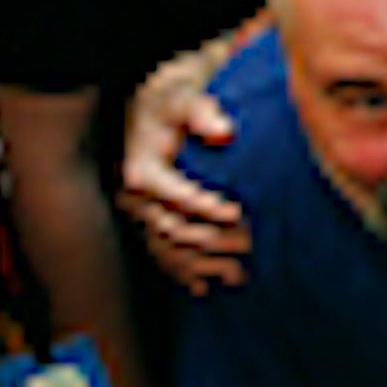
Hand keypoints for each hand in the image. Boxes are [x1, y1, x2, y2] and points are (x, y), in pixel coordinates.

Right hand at [119, 27, 260, 293]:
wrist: (152, 108)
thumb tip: (224, 130)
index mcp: (143, 170)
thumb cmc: (172, 102)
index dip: (205, 206)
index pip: (175, 195)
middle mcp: (137, 198)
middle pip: (173, 228)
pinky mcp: (150, 222)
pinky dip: (182, 272)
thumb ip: (203, 112)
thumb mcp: (184, 98)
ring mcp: (142, 213)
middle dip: (211, 240)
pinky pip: (162, 254)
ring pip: (169, 249)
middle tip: (249, 245)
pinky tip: (203, 288)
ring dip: (201, 265)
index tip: (237, 213)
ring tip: (237, 275)